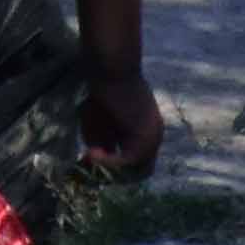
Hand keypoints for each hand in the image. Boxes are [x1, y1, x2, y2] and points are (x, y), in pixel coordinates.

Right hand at [81, 64, 165, 180]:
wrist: (112, 68)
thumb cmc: (104, 89)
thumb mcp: (102, 123)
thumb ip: (105, 144)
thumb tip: (100, 161)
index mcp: (148, 133)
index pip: (140, 163)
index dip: (119, 169)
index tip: (97, 163)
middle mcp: (155, 138)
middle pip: (141, 171)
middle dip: (116, 175)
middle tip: (92, 167)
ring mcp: (153, 138)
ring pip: (135, 170)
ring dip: (111, 170)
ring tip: (88, 159)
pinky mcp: (144, 137)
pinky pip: (127, 162)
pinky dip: (109, 163)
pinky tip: (91, 155)